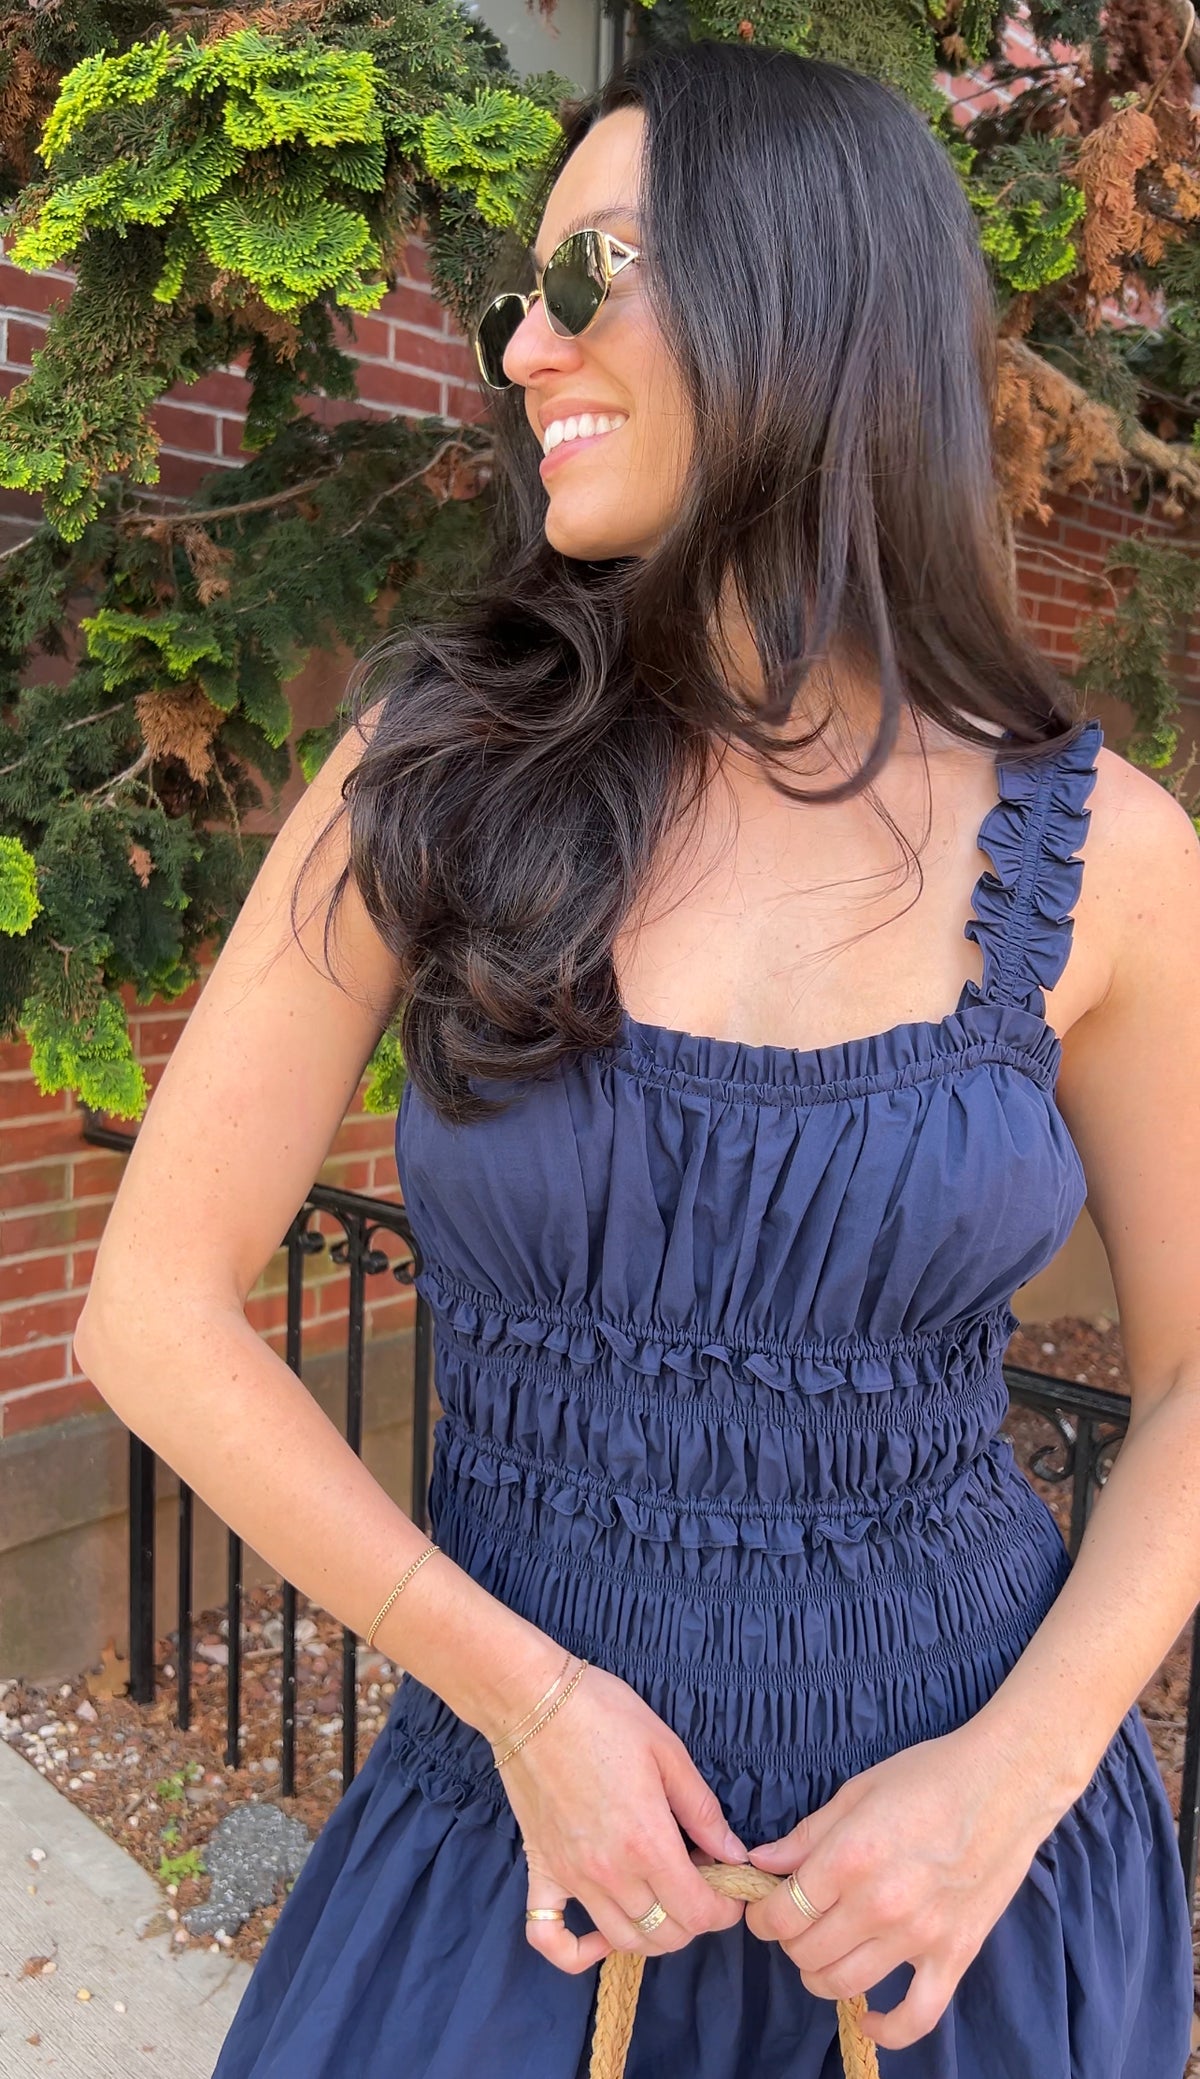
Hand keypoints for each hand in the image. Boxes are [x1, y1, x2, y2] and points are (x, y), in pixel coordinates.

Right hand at [497, 1656, 750, 1974]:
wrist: (532, 1700)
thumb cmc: (604, 1715)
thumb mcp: (669, 1751)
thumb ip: (703, 1811)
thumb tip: (734, 1853)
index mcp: (648, 1843)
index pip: (698, 1912)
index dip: (725, 1910)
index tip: (731, 1889)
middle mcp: (610, 1872)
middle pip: (665, 1933)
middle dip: (695, 1921)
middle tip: (701, 1886)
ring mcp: (571, 1876)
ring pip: (621, 1940)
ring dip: (652, 1934)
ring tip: (664, 1900)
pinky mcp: (540, 1869)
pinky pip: (548, 1933)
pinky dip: (575, 1951)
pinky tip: (598, 1938)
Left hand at [741, 1721, 1060, 2051]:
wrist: (1006, 1784)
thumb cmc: (930, 1776)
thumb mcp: (858, 1791)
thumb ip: (808, 1834)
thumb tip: (762, 1862)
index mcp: (849, 1857)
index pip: (781, 1914)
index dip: (762, 1917)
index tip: (766, 1909)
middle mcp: (878, 1904)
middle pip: (807, 1954)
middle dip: (789, 1942)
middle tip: (797, 1922)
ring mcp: (918, 1937)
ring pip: (845, 1985)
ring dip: (821, 1976)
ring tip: (824, 1953)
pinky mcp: (955, 1956)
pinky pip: (916, 2017)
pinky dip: (886, 2029)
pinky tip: (868, 2014)